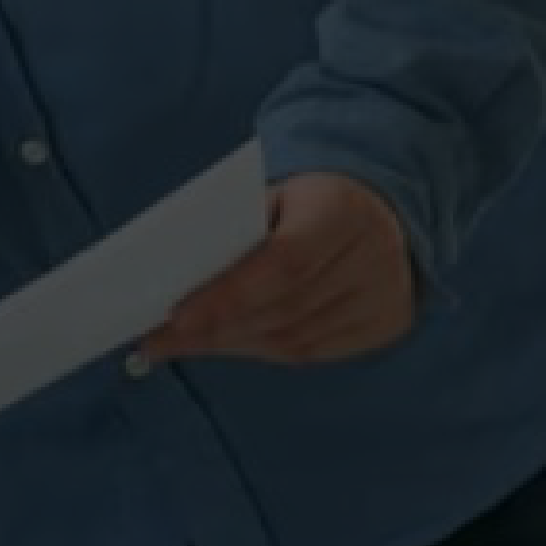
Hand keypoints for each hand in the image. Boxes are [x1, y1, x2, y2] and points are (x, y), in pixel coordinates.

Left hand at [142, 172, 419, 365]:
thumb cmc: (305, 200)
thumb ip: (235, 228)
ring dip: (231, 345)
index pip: (284, 262)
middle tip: (158, 341)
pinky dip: (262, 351)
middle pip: (285, 307)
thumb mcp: (273, 193)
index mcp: (341, 208)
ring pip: (296, 339)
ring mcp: (385, 294)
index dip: (229, 294)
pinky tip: (227, 345)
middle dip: (216, 328)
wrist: (378, 208)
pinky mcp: (386, 323)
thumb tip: (172, 271)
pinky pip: (313, 352)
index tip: (177, 317)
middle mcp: (373, 254)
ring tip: (183, 345)